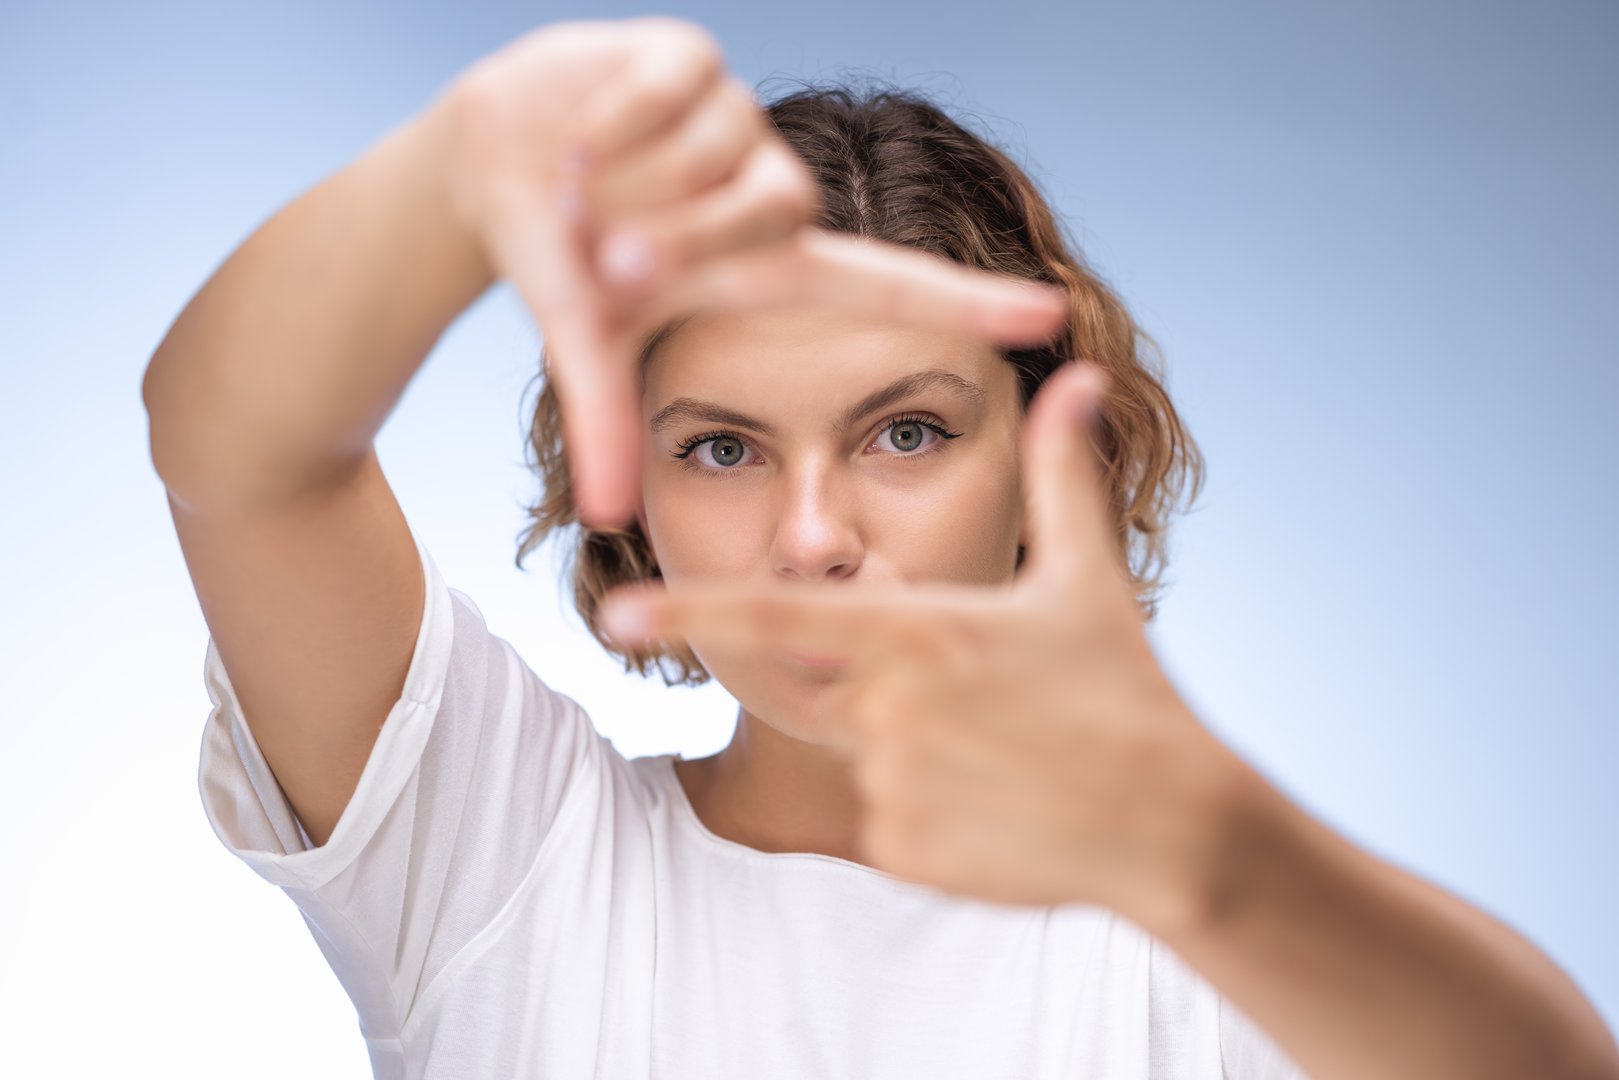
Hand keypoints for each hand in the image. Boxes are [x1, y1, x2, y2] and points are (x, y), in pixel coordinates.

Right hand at [441, 16, 1069, 525]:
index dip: (966, 305)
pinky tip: (578, 139)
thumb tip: (610, 515)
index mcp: (768, 267)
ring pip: (721, 146)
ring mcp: (735, 119)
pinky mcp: (691, 56)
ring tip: (581, 191)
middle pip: (778, 204)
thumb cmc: (566, 264)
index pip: (888, 288)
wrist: (497, 166)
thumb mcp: (592, 341)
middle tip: (609, 257)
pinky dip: (612, 123)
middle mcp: (769, 191)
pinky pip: (674, 89)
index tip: (1049, 317)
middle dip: (681, 234)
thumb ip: (607, 415)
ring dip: (637, 182)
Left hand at [598, 361, 1243, 926]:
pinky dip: (924, 807)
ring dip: (902, 743)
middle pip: (807, 682)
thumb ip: (1060, 474)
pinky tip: (998, 805)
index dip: (693, 611)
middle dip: (811, 673)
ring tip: (999, 751)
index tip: (617, 613)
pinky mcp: (898, 848)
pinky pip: (879, 816)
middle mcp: (887, 705)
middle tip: (852, 676)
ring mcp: (888, 782)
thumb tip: (1072, 376)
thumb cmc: (1124, 690)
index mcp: (918, 630)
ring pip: (852, 750)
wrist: (1171, 824)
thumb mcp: (1087, 577)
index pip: (778, 614)